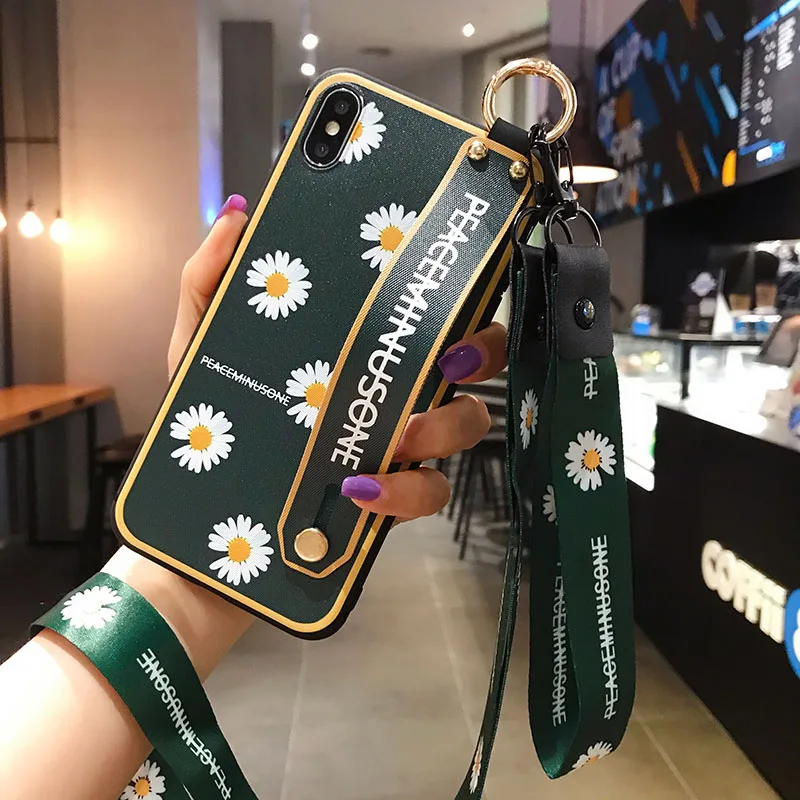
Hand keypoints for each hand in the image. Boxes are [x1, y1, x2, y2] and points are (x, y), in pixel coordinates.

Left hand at [167, 193, 506, 523]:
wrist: (204, 513)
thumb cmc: (211, 421)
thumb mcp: (200, 347)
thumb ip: (210, 281)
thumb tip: (239, 214)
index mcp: (360, 347)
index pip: (429, 310)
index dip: (459, 294)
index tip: (453, 287)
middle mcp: (390, 389)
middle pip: (473, 362)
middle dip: (480, 354)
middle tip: (447, 361)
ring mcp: (396, 445)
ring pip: (463, 426)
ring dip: (444, 426)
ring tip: (398, 436)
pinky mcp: (391, 500)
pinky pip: (428, 494)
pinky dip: (405, 492)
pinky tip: (359, 489)